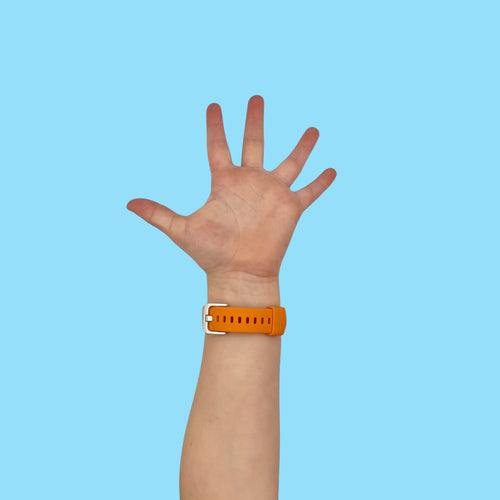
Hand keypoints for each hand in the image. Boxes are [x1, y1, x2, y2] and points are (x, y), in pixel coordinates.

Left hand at [127, 95, 336, 281]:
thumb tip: (126, 203)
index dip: (215, 126)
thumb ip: (157, 214)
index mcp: (225, 182)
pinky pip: (310, 191)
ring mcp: (272, 194)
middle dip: (254, 119)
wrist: (239, 273)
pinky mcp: (291, 209)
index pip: (218, 146)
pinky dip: (321, 182)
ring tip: (313, 128)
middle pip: (254, 142)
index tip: (213, 105)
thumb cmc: (210, 253)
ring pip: (291, 162)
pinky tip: (332, 169)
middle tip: (256, 97)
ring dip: (302, 146)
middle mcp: (250, 182)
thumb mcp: (181, 230)